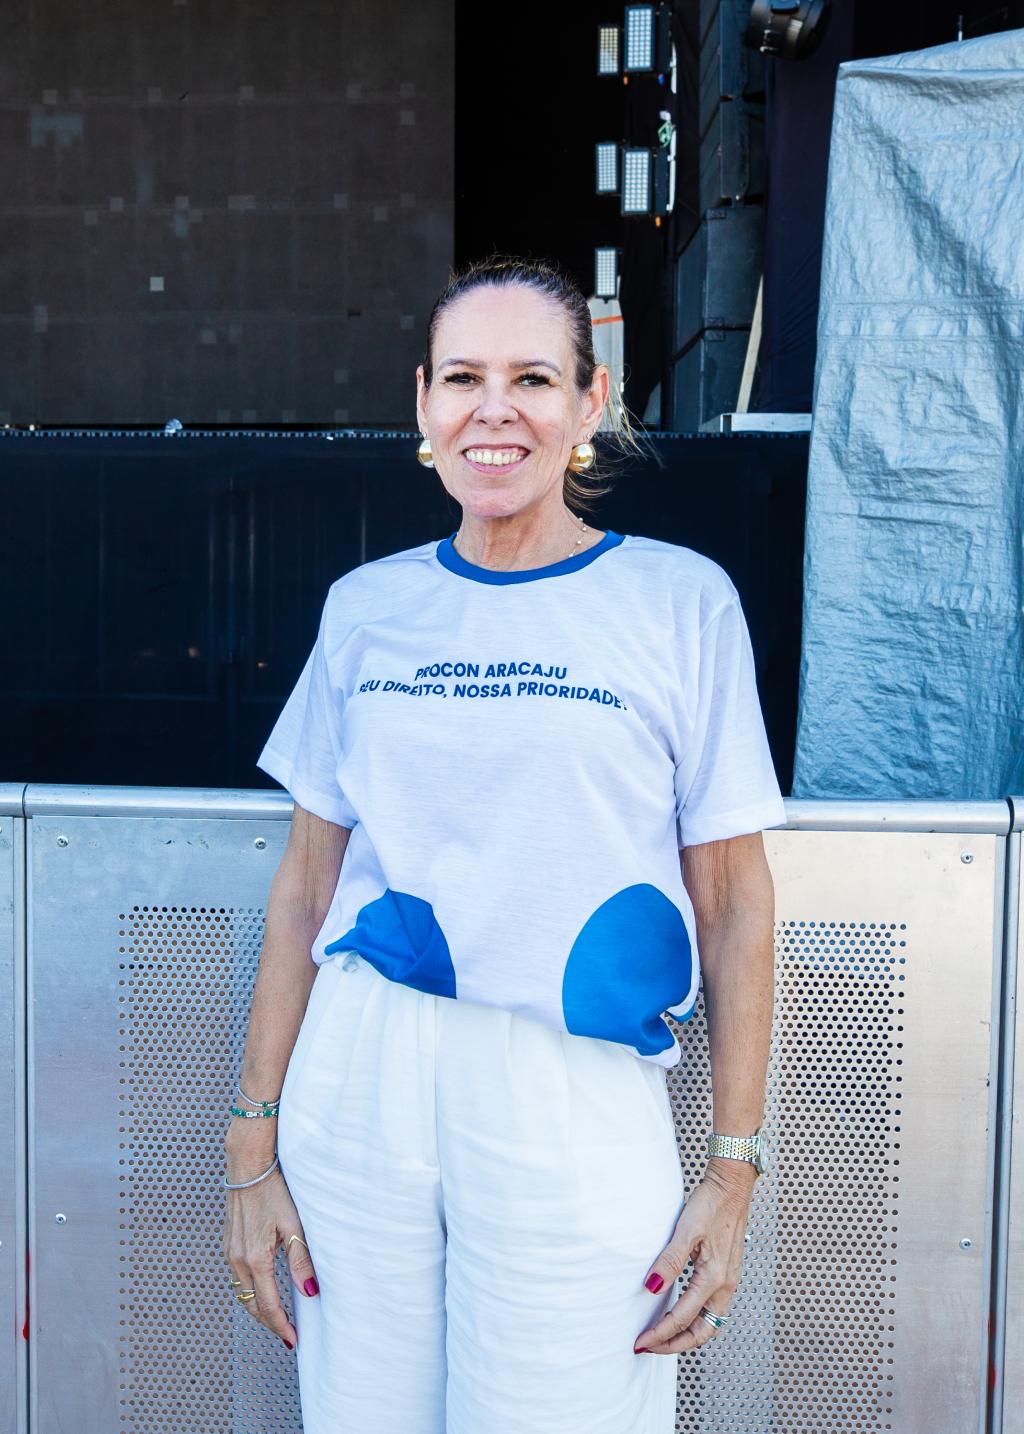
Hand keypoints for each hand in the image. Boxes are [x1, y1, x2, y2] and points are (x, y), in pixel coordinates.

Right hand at [222, 1154, 319, 1349]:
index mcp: (256, 1258)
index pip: (268, 1305)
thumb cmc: (274, 1190)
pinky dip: (250, 1288)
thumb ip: (301, 1260)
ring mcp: (230, 1251)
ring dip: (258, 1307)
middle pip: (252, 1304)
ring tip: (276, 1316)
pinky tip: (262, 1286)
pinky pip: (237, 1275)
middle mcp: (238, 1259)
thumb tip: (309, 1292)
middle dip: (269, 1322)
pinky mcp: (229, 1242)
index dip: (280, 1326)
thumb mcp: (294, 1224)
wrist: (248, 1165)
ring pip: (242, 1291)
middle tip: (286, 1334)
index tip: (292, 1340)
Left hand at [633, 1162, 755, 1354]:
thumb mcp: (686, 1230)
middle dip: (675, 1344)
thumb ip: (669, 1261)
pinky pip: (712, 1309)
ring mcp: (729, 1280)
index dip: (660, 1334)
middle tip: (649, 1347)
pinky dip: (695, 1320)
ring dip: (686, 1335)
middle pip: (701, 1332)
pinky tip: (681, 1312)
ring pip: (709, 1324)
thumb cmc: (711, 1204)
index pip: (682, 1318)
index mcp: (715, 1278)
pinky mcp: (727, 1273)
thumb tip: (651, 1288)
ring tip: (663, 1336)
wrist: (732, 1185)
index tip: (640, 1341)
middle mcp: (725, 1285)